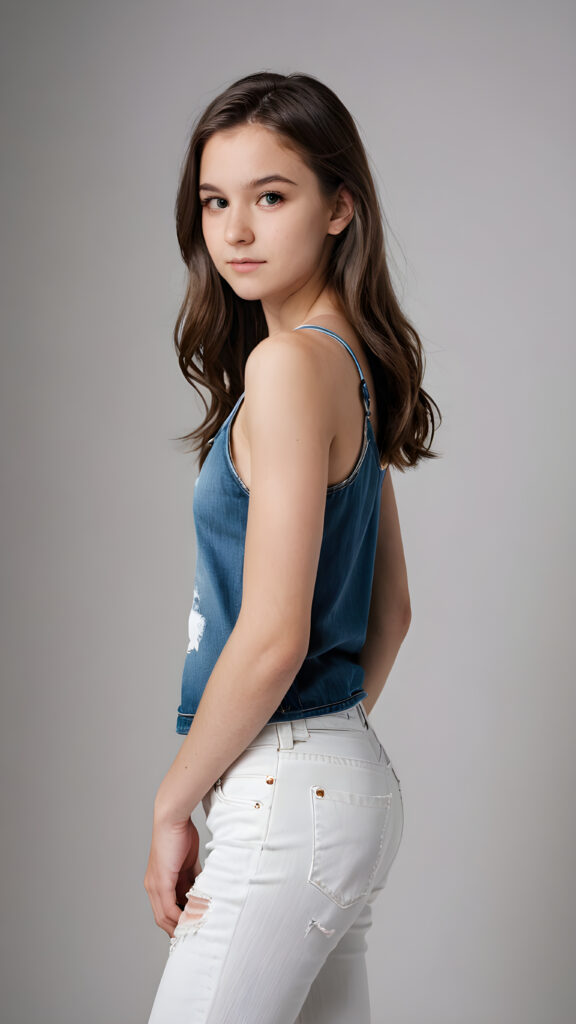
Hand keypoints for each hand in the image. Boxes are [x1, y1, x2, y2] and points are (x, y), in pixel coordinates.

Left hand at [144, 814, 200, 936]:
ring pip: (165, 916)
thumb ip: (192, 878)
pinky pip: (169, 907)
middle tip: (194, 935)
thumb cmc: (180, 836)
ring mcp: (155, 885)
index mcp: (157, 883)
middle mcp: (152, 887)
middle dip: (178, 929)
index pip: (165, 911)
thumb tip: (202, 891)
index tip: (192, 927)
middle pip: (162, 919)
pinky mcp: (161, 882)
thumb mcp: (188, 862)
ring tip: (195, 930)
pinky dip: (181, 916)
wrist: (172, 819)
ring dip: (180, 925)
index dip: (177, 922)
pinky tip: (193, 919)